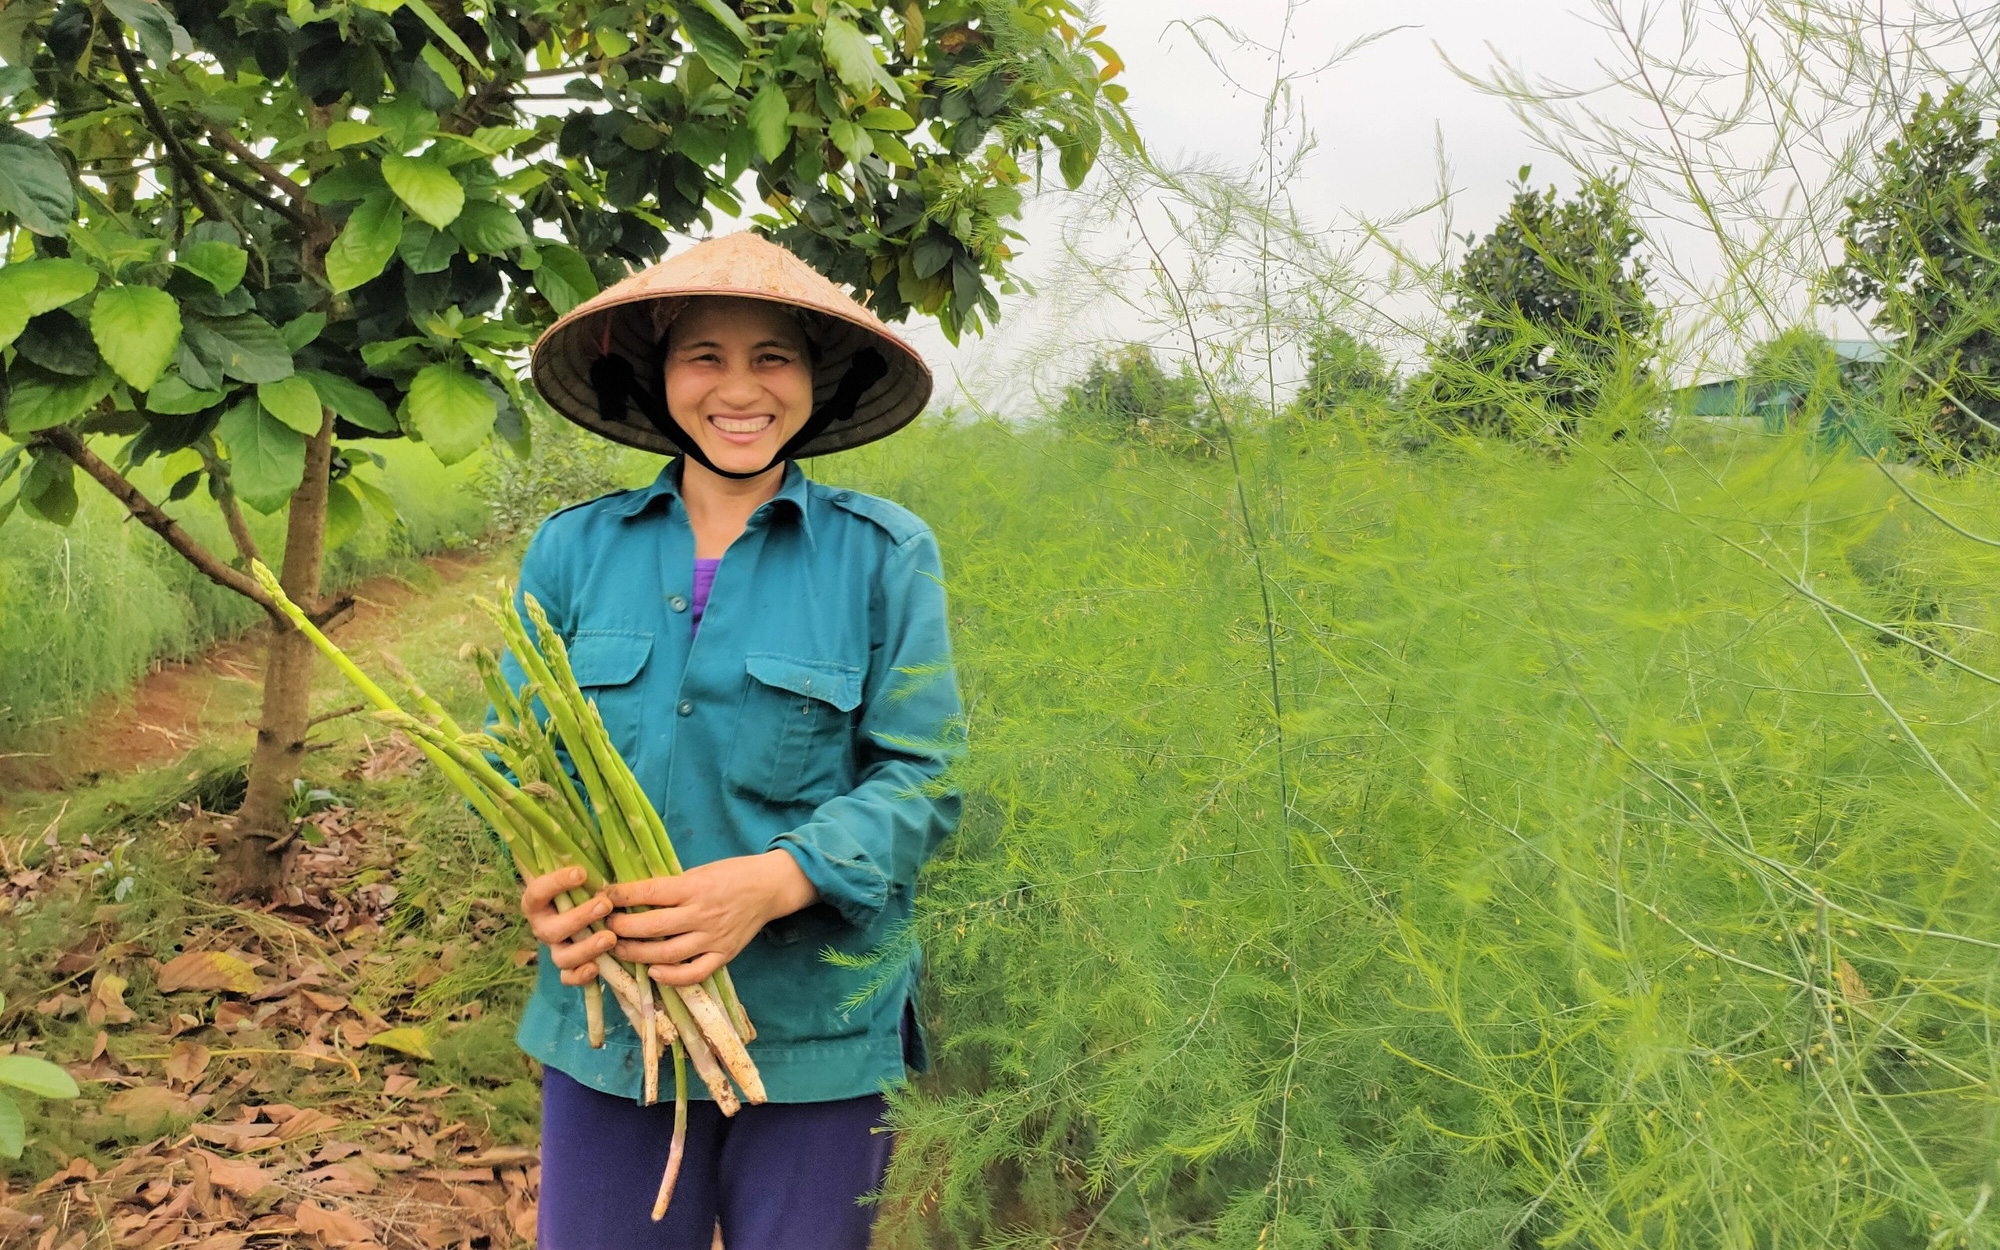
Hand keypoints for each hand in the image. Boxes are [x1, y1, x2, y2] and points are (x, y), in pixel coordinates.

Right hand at [520, 866, 615, 987]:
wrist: (580, 907)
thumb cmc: (582, 886)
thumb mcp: (580, 874)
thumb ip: (582, 867)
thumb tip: (600, 840)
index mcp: (537, 902)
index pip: (538, 892)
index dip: (556, 883)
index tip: (581, 872)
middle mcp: (542, 927)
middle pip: (553, 930)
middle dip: (579, 918)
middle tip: (605, 904)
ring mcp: (555, 949)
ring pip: (562, 957)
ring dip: (586, 948)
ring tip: (610, 937)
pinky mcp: (568, 967)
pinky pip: (569, 978)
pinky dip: (581, 976)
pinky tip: (596, 968)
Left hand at [605, 851, 816, 987]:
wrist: (769, 887)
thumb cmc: (731, 874)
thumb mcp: (700, 870)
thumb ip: (673, 887)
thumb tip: (634, 897)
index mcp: (695, 887)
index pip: (650, 892)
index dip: (621, 895)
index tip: (602, 896)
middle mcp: (702, 913)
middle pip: (653, 926)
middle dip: (622, 927)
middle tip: (604, 926)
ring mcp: (713, 937)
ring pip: (668, 953)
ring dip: (637, 954)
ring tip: (619, 949)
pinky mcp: (724, 954)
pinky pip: (695, 972)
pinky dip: (672, 977)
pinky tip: (653, 972)